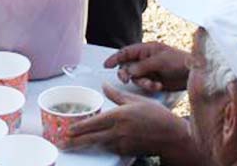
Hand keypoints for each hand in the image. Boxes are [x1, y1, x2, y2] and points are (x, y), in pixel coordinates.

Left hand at [65, 84, 192, 157]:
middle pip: (92, 138)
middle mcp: (119, 131)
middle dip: (76, 142)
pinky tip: (99, 143)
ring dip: (88, 144)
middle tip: (64, 143)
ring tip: (75, 144)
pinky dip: (104, 145)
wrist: (172, 136)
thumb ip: (117, 95)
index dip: (80, 127)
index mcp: (120, 116)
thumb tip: (104, 86)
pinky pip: (111, 148)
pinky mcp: (127, 151)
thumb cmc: (157, 116)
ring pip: (100, 144)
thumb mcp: (136, 100)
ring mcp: (123, 143)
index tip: (68, 130)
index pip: (94, 123)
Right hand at [104, 42, 188, 92]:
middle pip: (128, 67)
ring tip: (153, 84)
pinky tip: (159, 86)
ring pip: (136, 78)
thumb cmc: (179, 61)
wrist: (194, 73)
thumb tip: (127, 71)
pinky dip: (150, 86)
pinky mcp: (155, 81)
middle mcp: (146, 60)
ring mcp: (150, 71)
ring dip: (143, 82)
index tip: (106, 65)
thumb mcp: (160, 61)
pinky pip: (145, 85)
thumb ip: (142, 66)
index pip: (126, 52)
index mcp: (146, 49)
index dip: (115, 58)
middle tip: (126, 79)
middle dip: (127, 74)